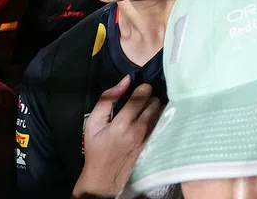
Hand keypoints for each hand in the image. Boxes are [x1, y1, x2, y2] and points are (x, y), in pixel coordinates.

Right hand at [72, 76, 161, 198]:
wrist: (104, 176)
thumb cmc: (97, 148)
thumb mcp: (93, 123)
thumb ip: (107, 99)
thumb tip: (125, 80)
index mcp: (123, 123)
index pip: (142, 96)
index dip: (143, 88)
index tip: (140, 88)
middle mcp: (140, 130)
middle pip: (155, 102)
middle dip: (149, 98)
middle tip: (140, 103)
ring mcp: (150, 138)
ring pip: (162, 112)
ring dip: (155, 109)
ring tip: (145, 112)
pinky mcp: (155, 144)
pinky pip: (163, 124)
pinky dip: (160, 119)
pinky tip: (152, 121)